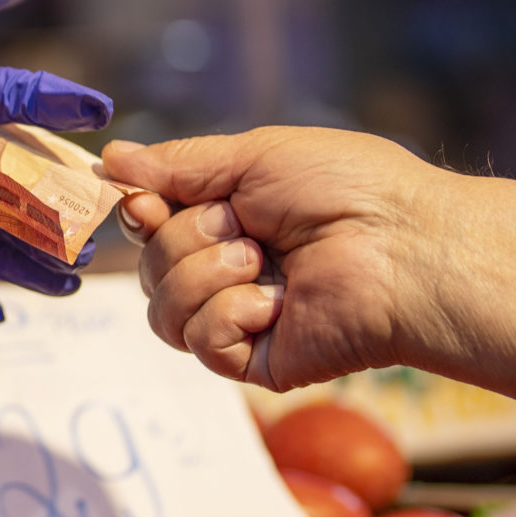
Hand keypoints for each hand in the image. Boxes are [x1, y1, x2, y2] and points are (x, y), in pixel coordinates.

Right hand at [101, 127, 451, 389]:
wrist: (404, 246)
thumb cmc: (348, 190)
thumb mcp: (253, 156)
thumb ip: (178, 165)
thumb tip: (111, 159)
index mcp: (230, 218)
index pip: (150, 225)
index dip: (138, 215)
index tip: (145, 203)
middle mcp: (229, 269)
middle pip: (147, 268)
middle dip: (184, 239)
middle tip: (243, 226)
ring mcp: (241, 318)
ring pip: (161, 310)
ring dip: (203, 275)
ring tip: (260, 261)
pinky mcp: (255, 360)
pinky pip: (198, 342)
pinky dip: (228, 313)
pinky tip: (275, 303)